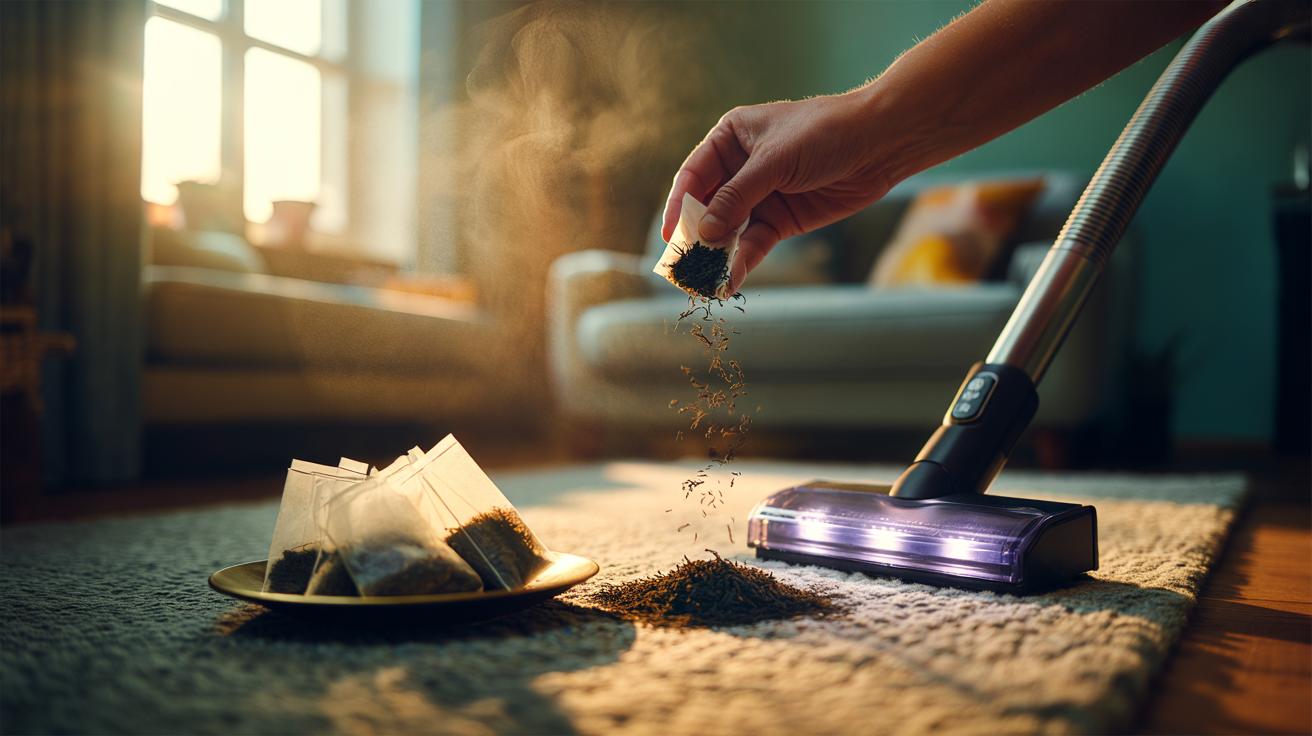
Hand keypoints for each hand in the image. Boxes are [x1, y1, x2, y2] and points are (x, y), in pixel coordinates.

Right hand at [661, 89, 895, 293]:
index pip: (693, 175)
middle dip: (696, 237)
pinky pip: (754, 244)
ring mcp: (761, 196)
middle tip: (682, 267)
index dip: (678, 206)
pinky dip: (742, 262)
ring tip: (704, 280)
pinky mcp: (782, 221)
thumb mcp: (774, 161)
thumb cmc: (824, 133)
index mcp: (730, 138)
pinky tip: (731, 279)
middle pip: (707, 207)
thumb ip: (737, 197)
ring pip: (729, 230)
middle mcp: (740, 168)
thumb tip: (702, 231)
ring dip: (717, 255)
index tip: (669, 236)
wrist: (880, 143)